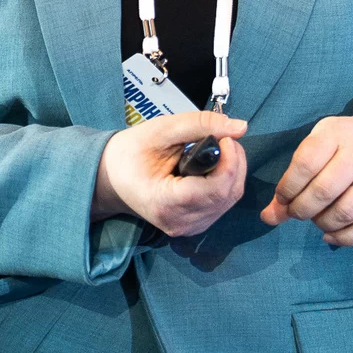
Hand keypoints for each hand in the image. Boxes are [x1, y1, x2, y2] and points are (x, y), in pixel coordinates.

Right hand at [94, 111, 248, 237]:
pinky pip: (223, 204)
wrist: (112, 177)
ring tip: (218, 148)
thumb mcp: (161, 130)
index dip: (230, 161)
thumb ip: (199, 124)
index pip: (215, 189)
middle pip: (227, 194)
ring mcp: (188, 228)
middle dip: (234, 162)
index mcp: (165, 203)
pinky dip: (226, 181)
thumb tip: (240, 127)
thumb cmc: (131, 153)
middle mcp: (179, 223)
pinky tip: (214, 166)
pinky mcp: (194, 225)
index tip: (226, 137)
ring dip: (232, 170)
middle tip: (224, 137)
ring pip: (229, 200)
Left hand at [260, 109, 352, 246]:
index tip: (283, 198)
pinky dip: (344, 239)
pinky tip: (330, 235)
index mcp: (336, 134)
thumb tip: (268, 217)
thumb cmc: (346, 143)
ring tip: (316, 219)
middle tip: (296, 212)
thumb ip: (293, 177)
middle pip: (323, 191)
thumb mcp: (319, 145)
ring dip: (322, 224)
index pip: (305, 164)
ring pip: (345, 212)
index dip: (287, 188)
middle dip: (301, 209)